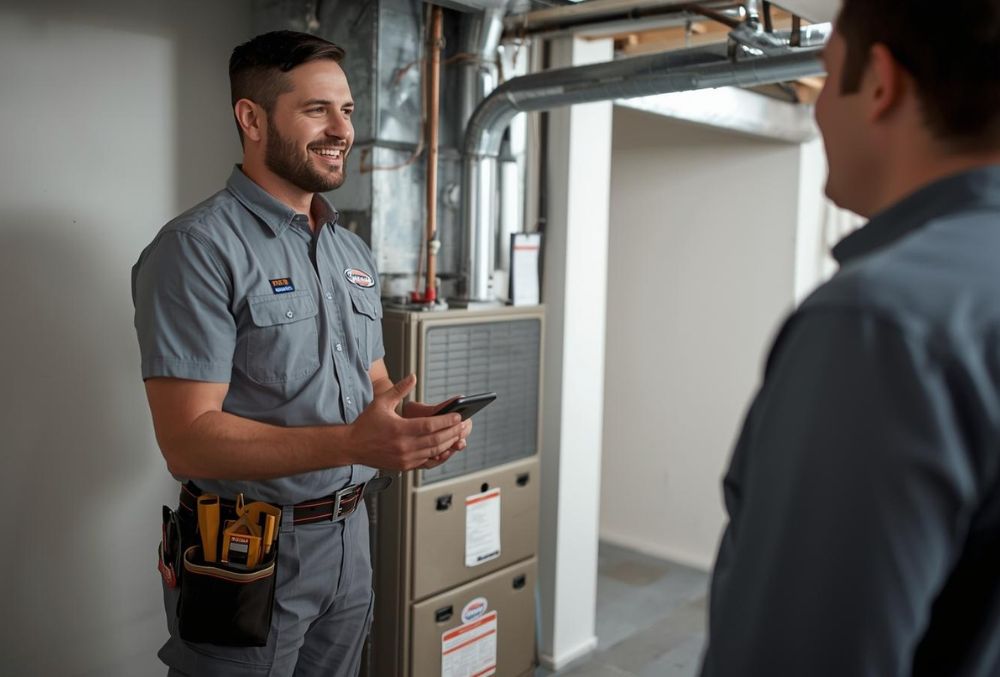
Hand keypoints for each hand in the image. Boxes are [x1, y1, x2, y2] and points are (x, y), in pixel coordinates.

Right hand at [346, 374, 465, 470]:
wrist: (352, 446)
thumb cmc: (366, 424)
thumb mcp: (381, 402)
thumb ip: (399, 389)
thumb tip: (413, 377)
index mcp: (399, 429)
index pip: (429, 426)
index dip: (446, 421)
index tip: (458, 416)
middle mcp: (403, 446)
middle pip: (436, 440)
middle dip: (453, 432)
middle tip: (465, 425)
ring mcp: (405, 458)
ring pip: (434, 451)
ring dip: (449, 443)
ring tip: (459, 435)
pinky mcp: (405, 466)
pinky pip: (427, 461)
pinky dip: (440, 455)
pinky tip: (447, 448)